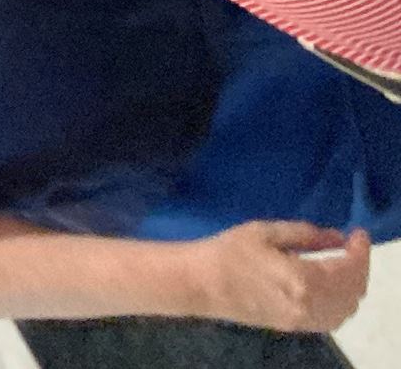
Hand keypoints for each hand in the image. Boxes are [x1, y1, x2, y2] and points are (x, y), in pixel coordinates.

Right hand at [184, 223, 368, 330]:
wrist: (201, 283)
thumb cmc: (228, 252)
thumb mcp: (264, 232)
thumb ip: (305, 234)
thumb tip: (336, 237)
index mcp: (303, 279)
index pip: (349, 268)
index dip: (359, 249)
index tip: (358, 233)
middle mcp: (310, 305)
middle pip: (353, 291)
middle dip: (358, 268)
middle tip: (351, 247)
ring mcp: (303, 320)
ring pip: (346, 309)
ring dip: (352, 287)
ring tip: (343, 265)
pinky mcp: (294, 327)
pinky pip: (332, 320)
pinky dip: (342, 303)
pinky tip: (331, 288)